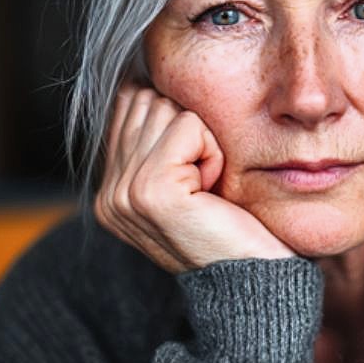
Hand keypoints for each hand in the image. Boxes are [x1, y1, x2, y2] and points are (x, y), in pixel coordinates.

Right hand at [94, 84, 298, 274]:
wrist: (256, 284)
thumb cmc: (235, 228)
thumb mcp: (189, 179)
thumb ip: (158, 137)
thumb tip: (142, 78)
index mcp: (110, 192)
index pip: (130, 103)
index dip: (177, 124)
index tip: (196, 178)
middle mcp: (107, 195)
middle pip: (147, 100)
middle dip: (190, 131)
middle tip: (206, 186)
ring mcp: (124, 194)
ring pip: (166, 109)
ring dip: (204, 142)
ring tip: (209, 190)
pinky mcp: (150, 190)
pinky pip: (187, 126)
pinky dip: (213, 151)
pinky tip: (213, 191)